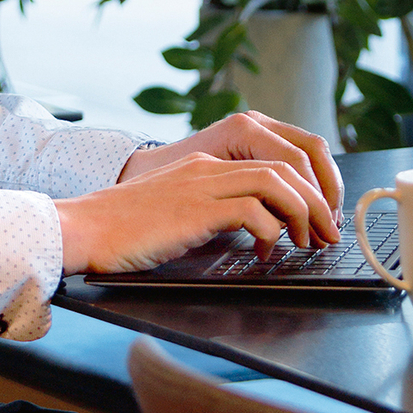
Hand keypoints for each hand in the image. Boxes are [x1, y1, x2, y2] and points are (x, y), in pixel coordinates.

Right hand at [120, 110, 342, 237]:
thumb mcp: (177, 215)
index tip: (318, 218)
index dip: (304, 187)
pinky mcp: (194, 209)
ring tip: (310, 242)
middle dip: (317, 199)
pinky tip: (266, 252)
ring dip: (303, 212)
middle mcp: (209, 167)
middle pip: (285, 166)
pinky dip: (270, 231)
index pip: (273, 160)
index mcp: (206, 166)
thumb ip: (211, 214)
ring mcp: (201, 184)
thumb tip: (255, 233)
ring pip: (276, 181)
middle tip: (329, 233)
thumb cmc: (124, 234)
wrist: (83, 230)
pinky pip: (251, 210)